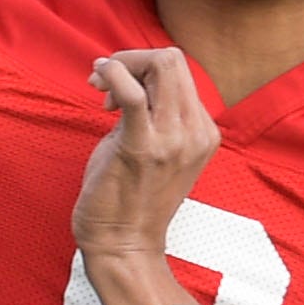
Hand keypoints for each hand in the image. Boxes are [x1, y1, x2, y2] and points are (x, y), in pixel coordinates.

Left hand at [72, 48, 218, 304]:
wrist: (123, 245)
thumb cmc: (130, 198)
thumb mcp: (156, 150)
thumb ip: (154, 114)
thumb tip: (131, 76)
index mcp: (203, 132)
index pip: (181, 70)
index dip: (143, 67)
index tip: (116, 92)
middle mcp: (195, 132)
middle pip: (173, 60)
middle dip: (133, 59)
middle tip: (105, 83)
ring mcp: (173, 140)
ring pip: (160, 65)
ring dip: (123, 65)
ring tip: (101, 90)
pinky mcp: (141, 148)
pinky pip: (133, 94)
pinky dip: (115, 73)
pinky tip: (100, 79)